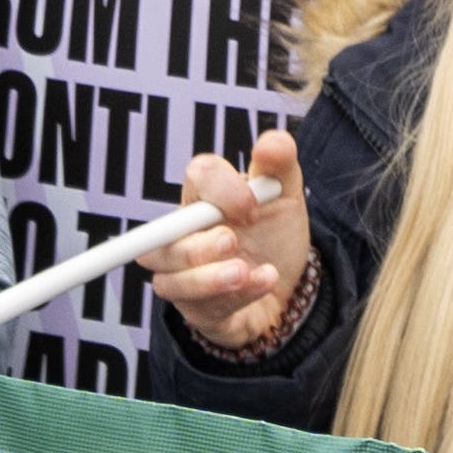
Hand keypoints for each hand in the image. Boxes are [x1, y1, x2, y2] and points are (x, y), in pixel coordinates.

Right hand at [152, 128, 308, 352]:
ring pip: (170, 281)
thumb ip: (280, 165)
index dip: (222, 189)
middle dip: (196, 244)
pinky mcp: (197, 310)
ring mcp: (184, 277)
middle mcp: (184, 236)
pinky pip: (201, 309)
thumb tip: (273, 142)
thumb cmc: (274, 235)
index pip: (197, 177)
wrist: (290, 287)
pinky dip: (234, 297)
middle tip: (231, 241)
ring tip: (246, 272)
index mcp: (205, 196)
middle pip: (162, 239)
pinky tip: (262, 284)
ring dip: (210, 278)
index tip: (253, 207)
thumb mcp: (286, 196)